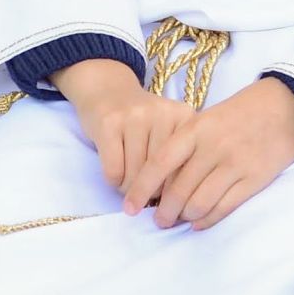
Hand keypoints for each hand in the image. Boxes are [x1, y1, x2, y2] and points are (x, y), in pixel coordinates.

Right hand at [62, 58, 199, 211]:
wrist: (108, 90)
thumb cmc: (142, 122)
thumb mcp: (168, 132)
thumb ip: (177, 161)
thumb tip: (173, 204)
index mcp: (185, 117)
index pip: (185, 169)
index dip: (175, 192)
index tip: (167, 201)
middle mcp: (163, 114)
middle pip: (160, 174)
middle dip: (150, 193)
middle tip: (143, 194)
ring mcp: (135, 116)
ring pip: (135, 176)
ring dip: (128, 189)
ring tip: (127, 184)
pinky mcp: (109, 123)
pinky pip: (114, 170)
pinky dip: (113, 181)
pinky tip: (114, 174)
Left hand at [136, 77, 293, 229]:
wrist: (285, 106)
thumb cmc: (239, 115)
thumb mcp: (206, 120)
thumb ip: (184, 147)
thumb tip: (159, 183)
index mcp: (195, 129)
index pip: (159, 163)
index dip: (141, 188)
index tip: (129, 207)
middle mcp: (213, 147)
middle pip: (178, 190)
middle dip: (163, 212)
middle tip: (158, 220)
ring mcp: (235, 164)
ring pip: (199, 203)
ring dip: (184, 218)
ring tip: (180, 220)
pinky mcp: (254, 179)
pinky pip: (224, 207)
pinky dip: (208, 220)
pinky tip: (200, 222)